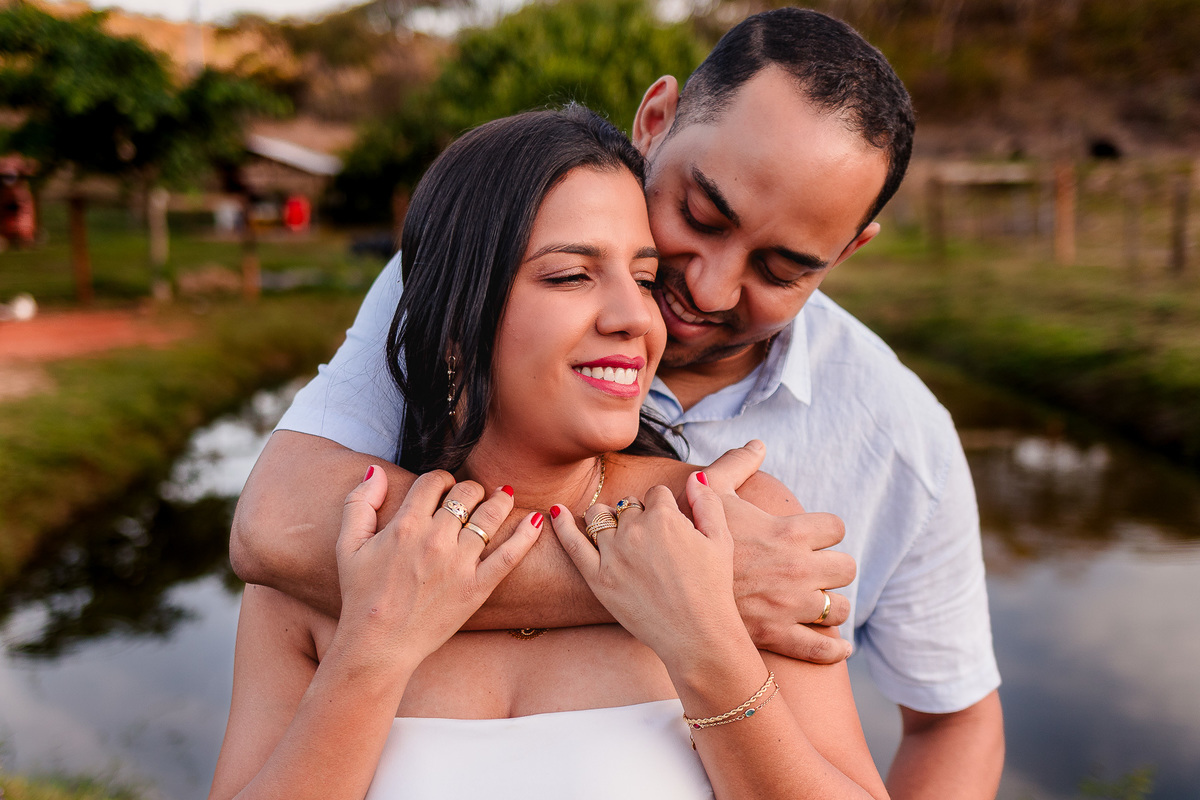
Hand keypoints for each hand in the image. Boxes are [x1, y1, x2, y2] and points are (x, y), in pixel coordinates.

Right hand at [335, 467, 541, 665]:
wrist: (378, 646)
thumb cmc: (361, 596)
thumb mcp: (348, 545)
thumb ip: (359, 503)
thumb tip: (376, 470)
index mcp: (405, 526)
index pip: (434, 481)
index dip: (441, 479)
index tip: (443, 487)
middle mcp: (435, 540)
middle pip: (466, 493)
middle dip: (470, 489)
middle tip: (471, 496)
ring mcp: (459, 564)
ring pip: (490, 516)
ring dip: (499, 500)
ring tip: (503, 496)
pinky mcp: (478, 587)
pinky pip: (510, 555)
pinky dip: (527, 535)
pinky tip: (538, 520)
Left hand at [550, 473, 745, 666]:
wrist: (697, 635)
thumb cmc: (713, 589)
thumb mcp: (721, 540)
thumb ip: (707, 502)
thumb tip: (695, 476)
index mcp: (664, 517)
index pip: (655, 494)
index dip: (664, 508)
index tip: (670, 528)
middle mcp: (634, 530)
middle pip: (627, 505)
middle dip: (637, 516)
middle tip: (651, 543)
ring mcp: (612, 554)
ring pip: (598, 516)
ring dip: (606, 517)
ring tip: (616, 532)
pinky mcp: (597, 578)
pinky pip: (572, 543)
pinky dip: (561, 524)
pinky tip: (555, 511)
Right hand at [702, 441, 855, 663]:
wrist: (670, 588)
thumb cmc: (691, 539)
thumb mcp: (712, 494)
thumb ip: (736, 465)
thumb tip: (757, 444)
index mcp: (789, 532)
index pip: (836, 527)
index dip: (827, 531)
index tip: (814, 537)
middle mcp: (798, 568)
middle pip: (847, 568)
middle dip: (834, 568)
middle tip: (818, 571)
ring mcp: (791, 605)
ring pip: (839, 608)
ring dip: (833, 606)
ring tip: (818, 604)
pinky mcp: (779, 635)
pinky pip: (822, 647)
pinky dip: (835, 649)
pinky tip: (839, 646)